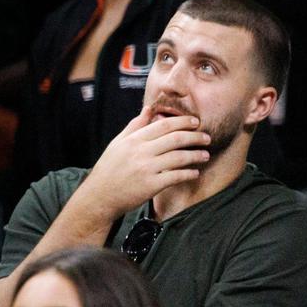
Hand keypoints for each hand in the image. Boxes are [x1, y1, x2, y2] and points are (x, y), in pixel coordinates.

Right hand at [74, 105, 209, 220]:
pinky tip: (195, 173)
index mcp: (134, 139)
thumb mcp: (118, 143)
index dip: (183, 122)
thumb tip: (148, 109)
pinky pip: (176, 177)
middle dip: (195, 137)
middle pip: (175, 139)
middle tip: (206, 137)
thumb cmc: (109, 169)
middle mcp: (141, 152)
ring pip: (179, 157)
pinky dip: (188, 174)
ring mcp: (147, 169)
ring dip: (195, 155)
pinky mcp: (151, 186)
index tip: (195, 122)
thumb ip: (135, 126)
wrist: (100, 196)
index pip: (164, 125)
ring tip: (205, 155)